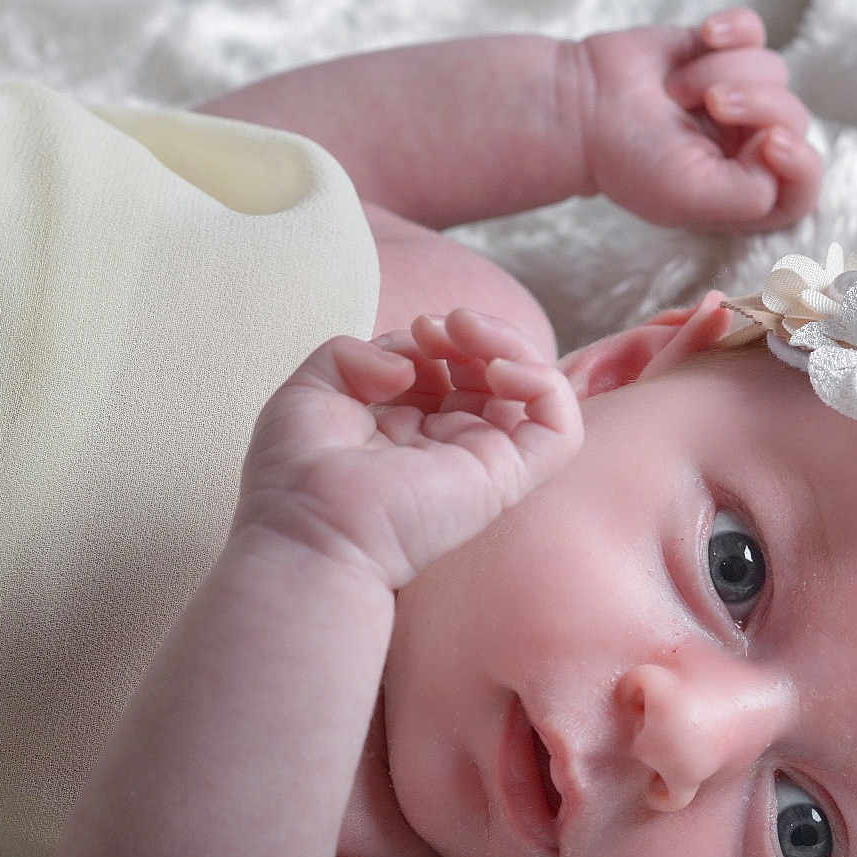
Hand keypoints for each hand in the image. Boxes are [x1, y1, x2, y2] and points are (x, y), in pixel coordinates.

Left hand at [236, 310, 582, 590]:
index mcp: (406, 429)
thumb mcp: (311, 389)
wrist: (308, 529)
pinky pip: (559, 428)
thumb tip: (408, 361)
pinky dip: (544, 383)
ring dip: (508, 343)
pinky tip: (500, 370)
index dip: (437, 337)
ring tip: (464, 331)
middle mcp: (448, 445)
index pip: (449, 366)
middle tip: (435, 327)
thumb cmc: (297, 475)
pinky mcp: (505, 481)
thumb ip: (354, 355)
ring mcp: (480, 462)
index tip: (407, 333)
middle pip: (493, 372)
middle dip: (474, 332)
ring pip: (532, 390)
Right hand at [574, 7, 822, 232]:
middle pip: (795, 118)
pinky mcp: (724, 52)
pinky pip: (755, 31)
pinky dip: (733, 29)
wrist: (582, 106)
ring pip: (774, 70)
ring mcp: (741, 97)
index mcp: (743, 193)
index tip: (769, 143)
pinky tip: (704, 36)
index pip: (803, 189)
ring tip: (678, 88)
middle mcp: (748, 147)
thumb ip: (753, 195)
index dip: (800, 165)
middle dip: (755, 105)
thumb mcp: (691, 197)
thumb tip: (785, 150)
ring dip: (722, 71)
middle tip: (711, 104)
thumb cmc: (629, 159)